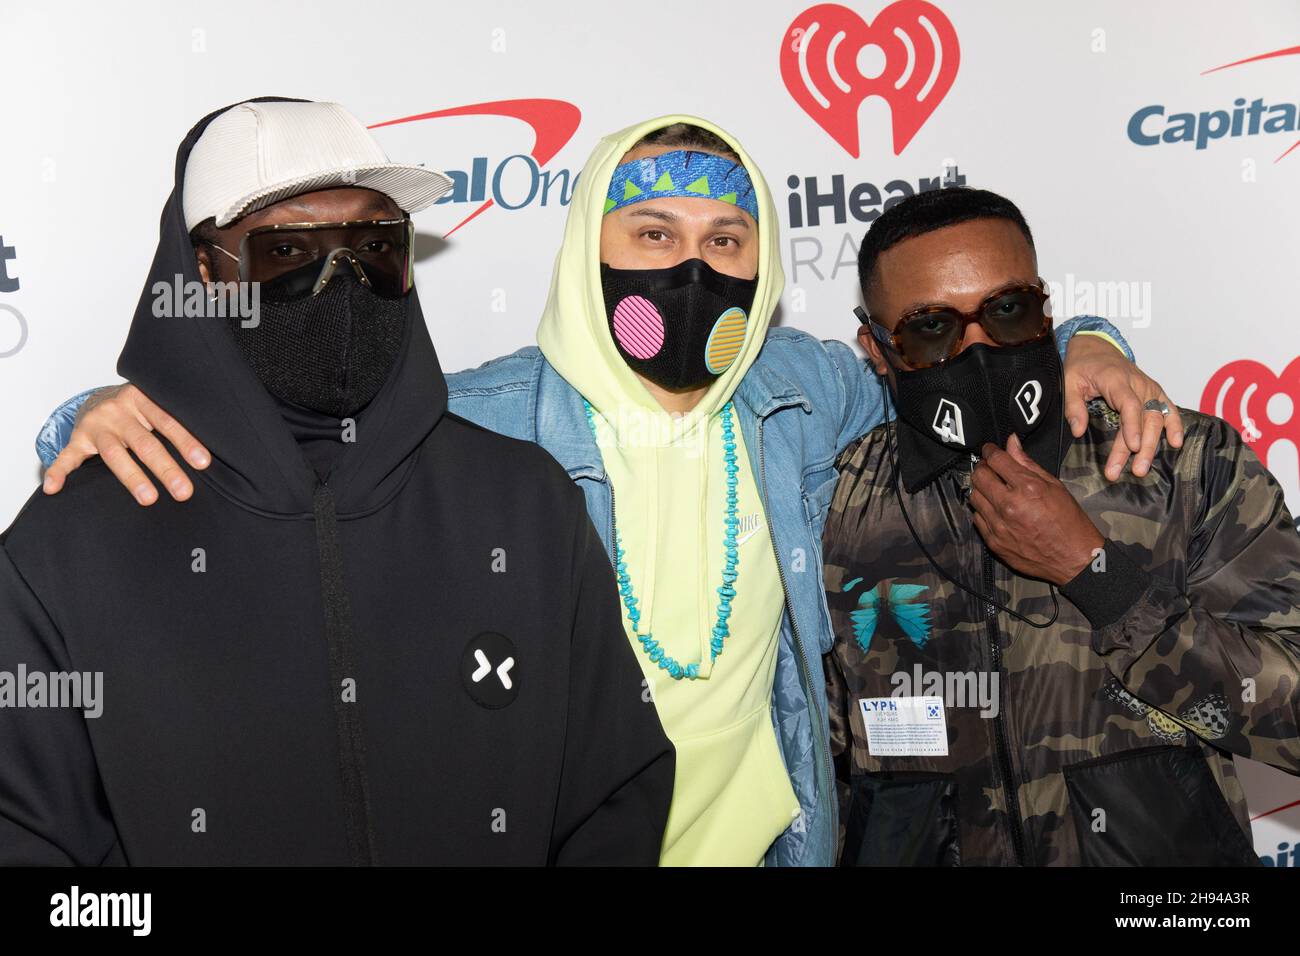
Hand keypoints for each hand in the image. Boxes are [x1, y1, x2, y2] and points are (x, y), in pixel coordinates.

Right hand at [42, 384, 209, 504]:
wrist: (99, 398)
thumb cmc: (138, 408)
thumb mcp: (155, 404)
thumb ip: (175, 420)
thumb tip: (208, 450)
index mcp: (142, 400)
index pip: (168, 423)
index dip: (186, 443)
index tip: (203, 463)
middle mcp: (118, 411)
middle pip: (145, 443)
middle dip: (166, 468)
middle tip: (184, 492)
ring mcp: (96, 426)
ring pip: (114, 454)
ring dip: (132, 477)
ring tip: (149, 499)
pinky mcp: (77, 439)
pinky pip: (67, 457)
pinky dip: (59, 472)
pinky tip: (54, 488)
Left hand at [969, 434, 1103, 585]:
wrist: (1073, 559)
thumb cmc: (1069, 522)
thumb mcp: (1054, 486)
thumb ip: (1028, 463)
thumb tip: (1011, 443)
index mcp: (1028, 488)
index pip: (996, 460)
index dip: (990, 451)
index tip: (990, 450)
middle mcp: (1010, 506)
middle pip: (979, 476)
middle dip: (982, 467)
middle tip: (990, 468)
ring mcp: (999, 525)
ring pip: (974, 497)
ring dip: (981, 489)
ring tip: (994, 490)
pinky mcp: (994, 542)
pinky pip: (977, 519)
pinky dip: (983, 510)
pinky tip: (996, 510)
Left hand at [1062, 334, 1183, 480]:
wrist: (1096, 348)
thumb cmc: (1083, 366)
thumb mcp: (1069, 382)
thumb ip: (1074, 406)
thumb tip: (1078, 431)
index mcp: (1116, 379)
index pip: (1129, 405)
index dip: (1132, 426)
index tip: (1132, 446)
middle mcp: (1138, 384)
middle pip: (1145, 417)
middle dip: (1141, 446)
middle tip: (1135, 470)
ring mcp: (1149, 388)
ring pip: (1157, 418)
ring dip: (1154, 444)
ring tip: (1144, 467)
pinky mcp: (1155, 393)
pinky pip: (1169, 409)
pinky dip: (1175, 425)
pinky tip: (1176, 443)